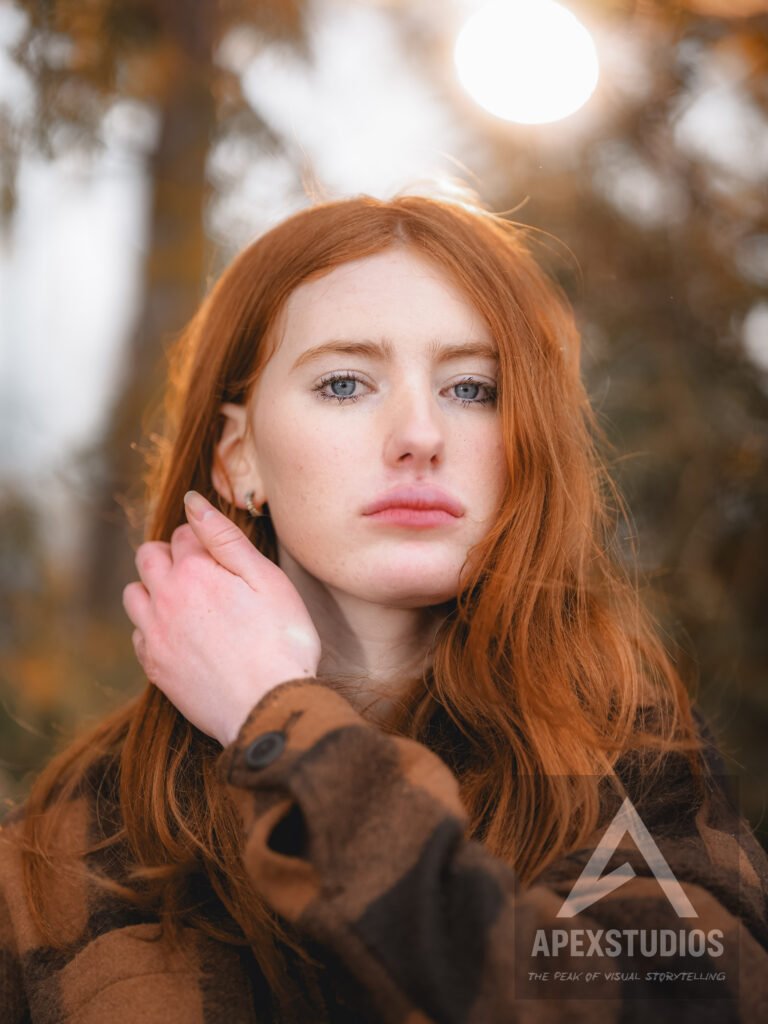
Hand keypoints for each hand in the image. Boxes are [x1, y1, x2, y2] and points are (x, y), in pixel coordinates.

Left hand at [122, 491, 321, 745]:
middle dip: (169, 554)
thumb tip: (192, 501)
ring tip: (185, 600)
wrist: (269, 708)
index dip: (203, 537)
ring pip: (134, 595)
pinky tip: (179, 634)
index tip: (221, 553)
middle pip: (148, 558)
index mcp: (195, 572)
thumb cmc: (282, 641)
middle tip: (200, 570)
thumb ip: (225, 538)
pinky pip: (138, 635)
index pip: (184, 535)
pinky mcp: (155, 668)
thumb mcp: (266, 579)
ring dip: (153, 588)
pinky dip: (152, 626)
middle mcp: (165, 599)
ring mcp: (155, 636)